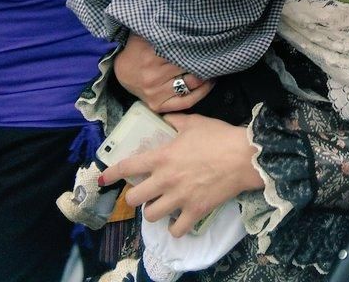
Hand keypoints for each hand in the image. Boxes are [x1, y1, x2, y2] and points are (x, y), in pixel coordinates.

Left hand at [102, 114, 263, 237]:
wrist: (244, 156)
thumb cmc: (219, 136)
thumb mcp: (195, 122)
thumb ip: (175, 120)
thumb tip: (165, 117)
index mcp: (162, 157)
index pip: (127, 167)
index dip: (112, 173)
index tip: (104, 179)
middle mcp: (165, 180)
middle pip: (134, 198)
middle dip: (135, 196)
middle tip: (145, 192)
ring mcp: (179, 198)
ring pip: (150, 216)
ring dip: (154, 211)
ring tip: (162, 205)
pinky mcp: (194, 211)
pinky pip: (175, 230)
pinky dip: (175, 227)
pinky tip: (179, 220)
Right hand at [113, 34, 214, 112]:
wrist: (120, 71)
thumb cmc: (137, 49)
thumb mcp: (145, 34)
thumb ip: (161, 29)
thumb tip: (184, 20)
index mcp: (151, 55)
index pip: (184, 51)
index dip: (199, 46)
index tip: (209, 42)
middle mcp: (153, 75)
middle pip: (190, 67)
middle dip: (204, 60)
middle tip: (214, 54)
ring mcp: (155, 92)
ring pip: (191, 84)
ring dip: (206, 76)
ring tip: (213, 67)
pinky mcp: (157, 105)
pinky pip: (186, 102)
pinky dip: (201, 93)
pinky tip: (209, 83)